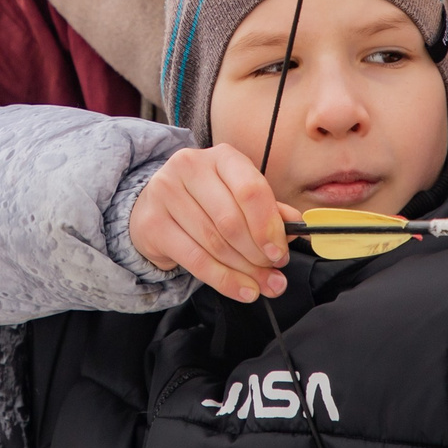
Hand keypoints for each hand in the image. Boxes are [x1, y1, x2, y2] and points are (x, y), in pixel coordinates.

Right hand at [132, 145, 293, 302]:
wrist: (155, 206)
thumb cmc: (206, 201)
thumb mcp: (239, 198)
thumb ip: (268, 210)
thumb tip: (295, 228)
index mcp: (222, 157)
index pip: (251, 190)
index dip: (268, 226)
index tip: (280, 252)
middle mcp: (191, 167)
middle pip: (232, 221)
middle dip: (257, 255)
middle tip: (273, 274)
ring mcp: (166, 193)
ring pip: (215, 243)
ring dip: (244, 271)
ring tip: (261, 286)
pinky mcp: (152, 223)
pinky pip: (196, 260)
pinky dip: (224, 280)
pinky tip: (243, 290)